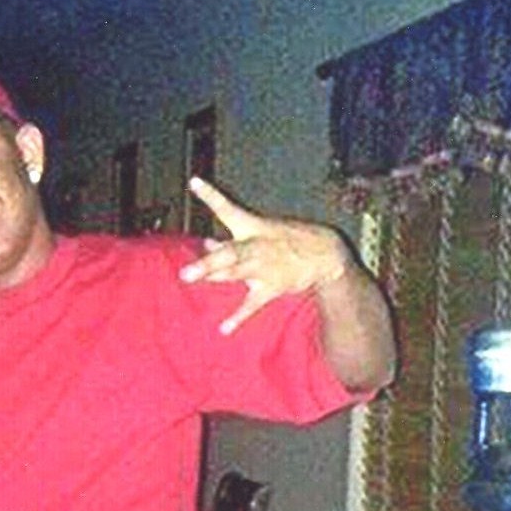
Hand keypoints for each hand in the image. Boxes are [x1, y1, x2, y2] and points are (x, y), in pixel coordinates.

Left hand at [180, 178, 353, 334]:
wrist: (325, 254)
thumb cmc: (287, 241)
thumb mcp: (261, 233)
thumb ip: (230, 243)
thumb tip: (204, 244)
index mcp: (252, 227)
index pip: (228, 208)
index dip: (210, 194)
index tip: (193, 181)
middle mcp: (255, 246)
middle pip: (228, 252)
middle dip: (208, 259)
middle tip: (185, 268)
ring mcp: (263, 267)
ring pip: (235, 272)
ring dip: (214, 275)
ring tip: (190, 278)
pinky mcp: (272, 287)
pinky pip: (252, 304)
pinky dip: (238, 317)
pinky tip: (224, 328)